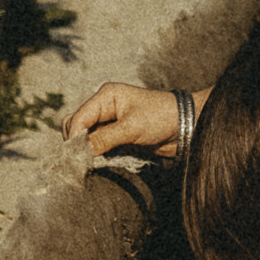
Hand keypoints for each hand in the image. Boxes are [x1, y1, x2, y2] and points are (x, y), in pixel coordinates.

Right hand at [63, 81, 179, 156]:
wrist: (185, 126)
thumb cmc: (161, 118)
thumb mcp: (132, 128)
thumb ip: (105, 139)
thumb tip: (80, 152)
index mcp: (106, 96)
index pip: (79, 118)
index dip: (74, 138)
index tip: (74, 159)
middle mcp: (104, 106)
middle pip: (76, 125)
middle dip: (76, 143)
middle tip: (81, 163)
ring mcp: (109, 121)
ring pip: (84, 136)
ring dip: (85, 150)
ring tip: (90, 164)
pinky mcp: (115, 134)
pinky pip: (96, 144)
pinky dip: (94, 154)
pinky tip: (98, 163)